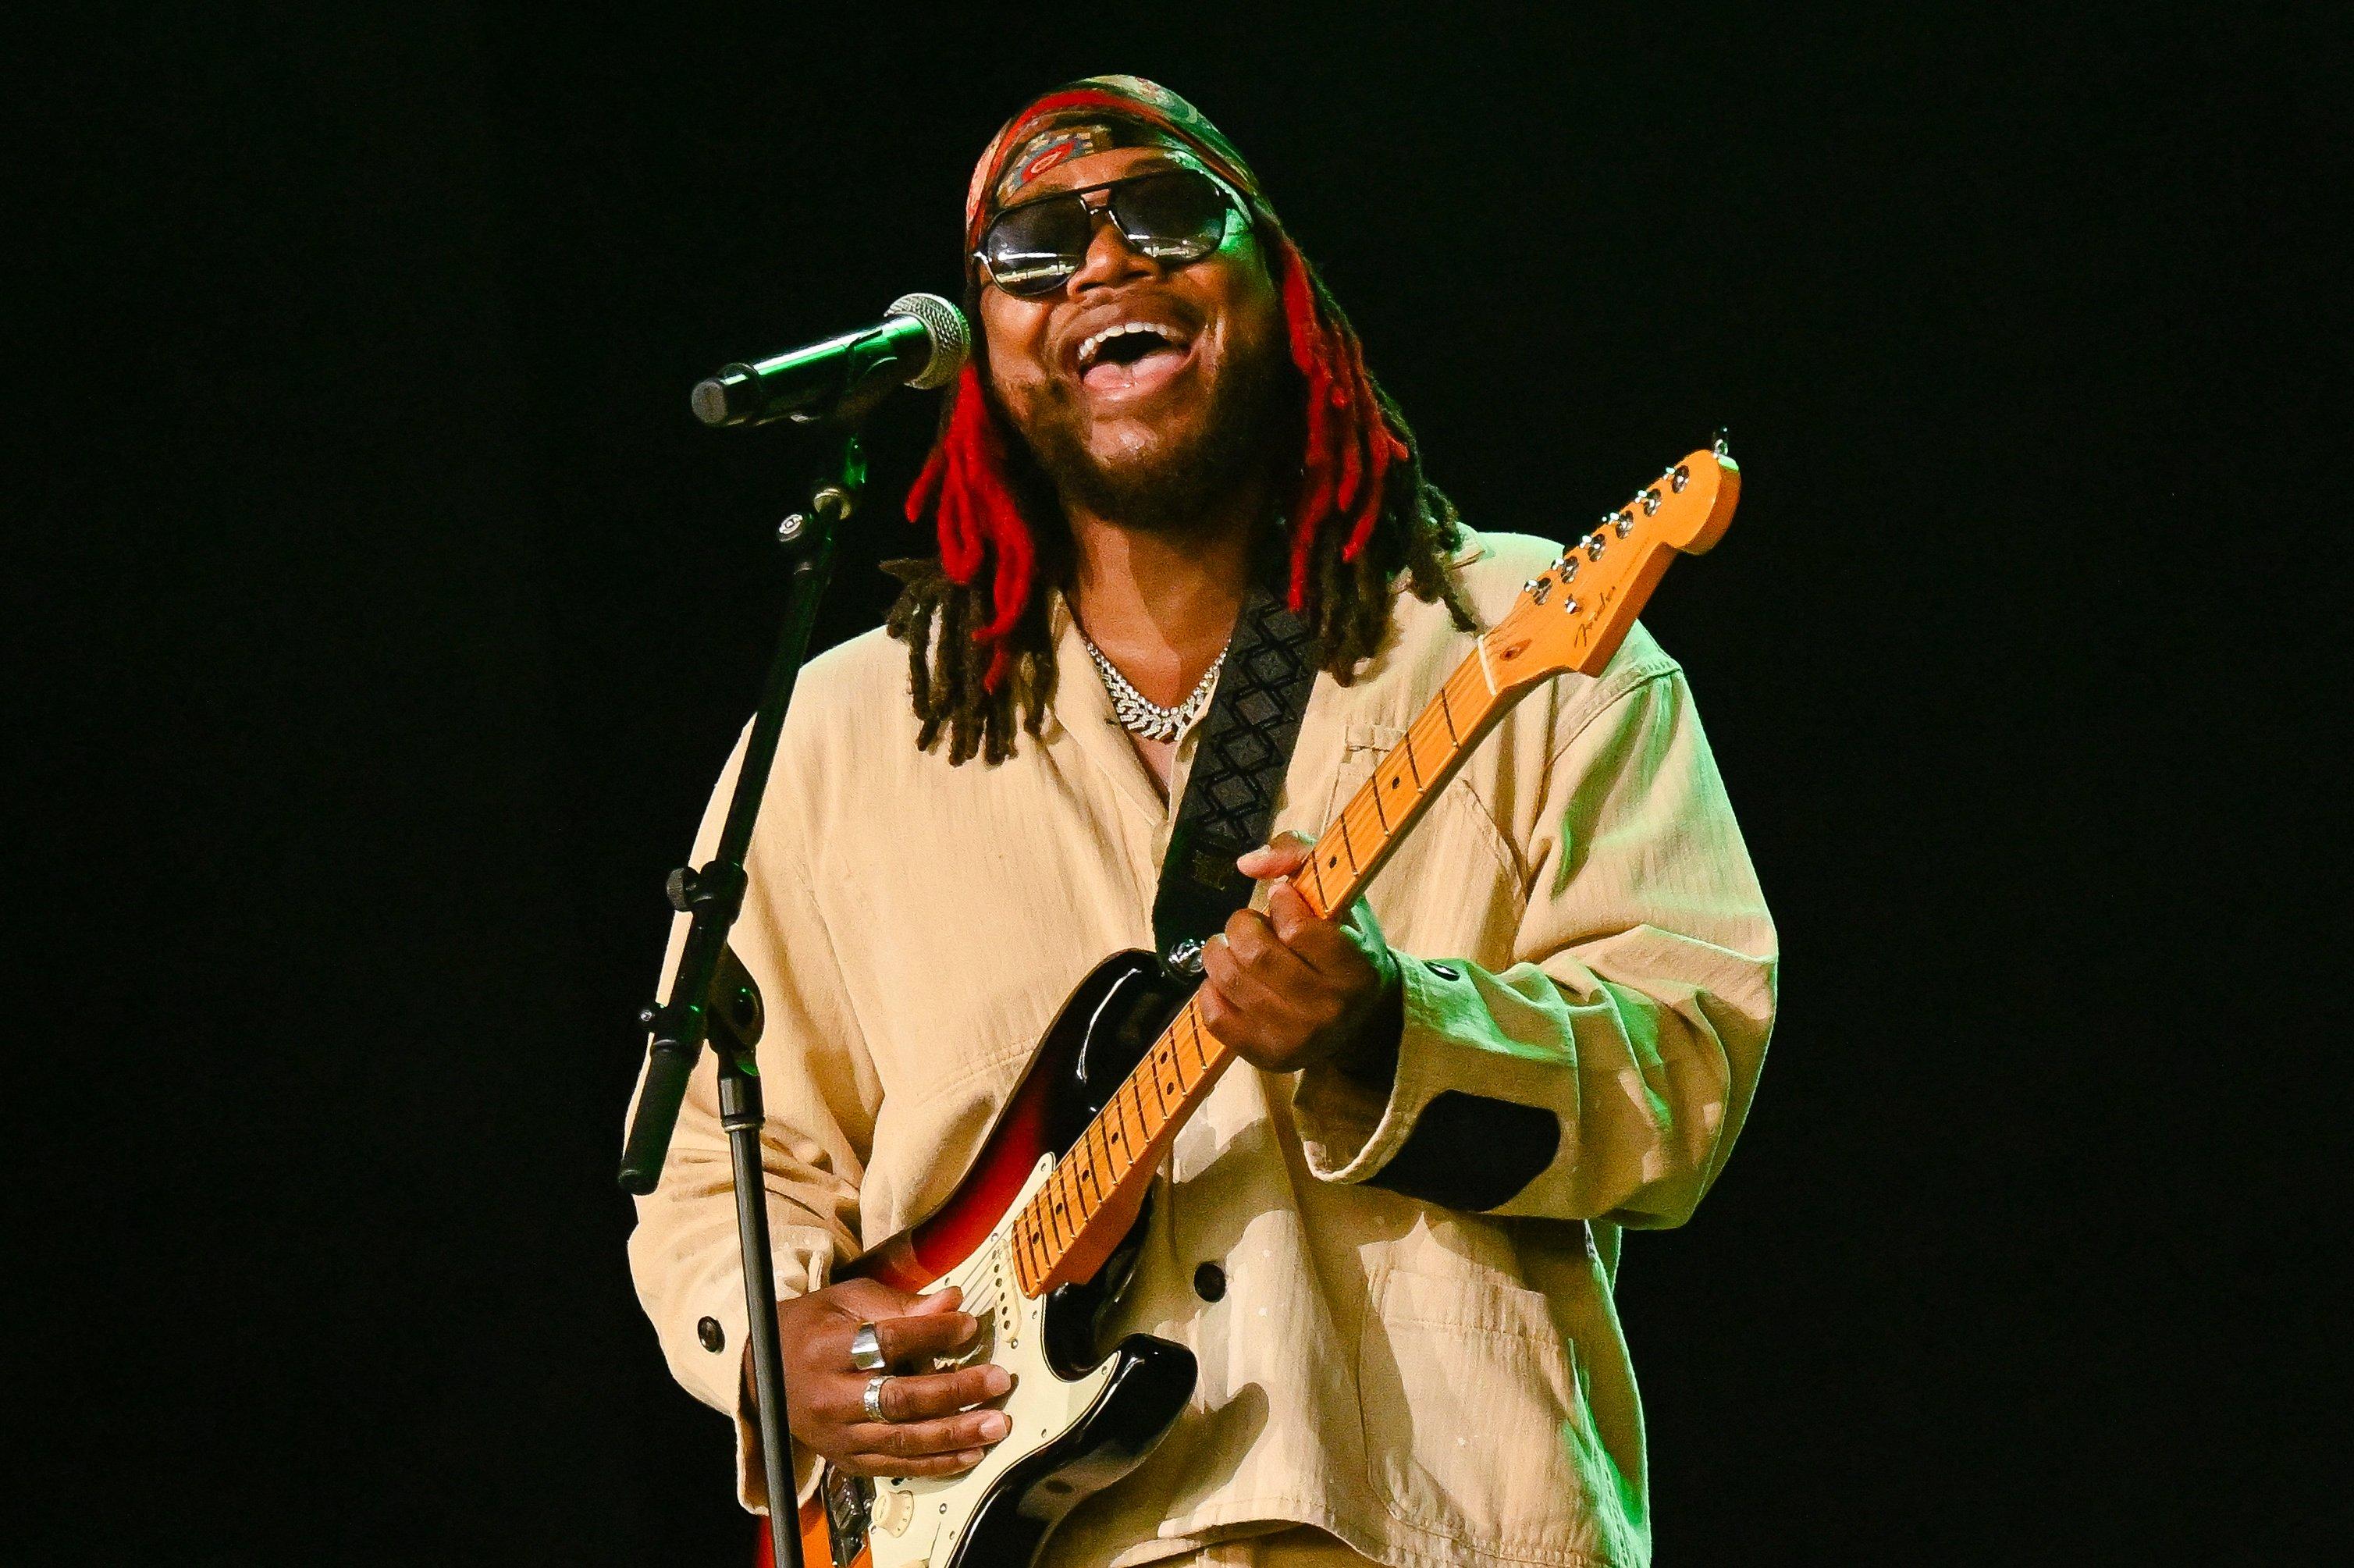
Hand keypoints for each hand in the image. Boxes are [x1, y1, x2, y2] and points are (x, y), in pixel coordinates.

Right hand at [769, 1279, 1012, 1478]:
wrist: (764, 1371)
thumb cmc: (816, 1326)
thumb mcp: (850, 1300)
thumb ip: (902, 1306)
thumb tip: (954, 1302)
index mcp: (827, 1348)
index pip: (887, 1342)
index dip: (933, 1334)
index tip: (969, 1325)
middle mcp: (829, 1397)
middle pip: (898, 1399)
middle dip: (955, 1391)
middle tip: (998, 1380)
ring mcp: (836, 1435)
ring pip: (901, 1440)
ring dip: (955, 1434)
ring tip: (996, 1424)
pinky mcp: (845, 1459)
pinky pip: (896, 1467)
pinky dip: (936, 1464)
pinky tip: (971, 1454)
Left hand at [1199, 830, 1403, 1075]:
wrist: (1358, 1018)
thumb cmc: (1344, 943)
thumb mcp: (1338, 893)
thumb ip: (1299, 855)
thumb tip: (1248, 863)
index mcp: (1358, 970)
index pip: (1298, 929)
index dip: (1280, 903)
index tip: (1280, 899)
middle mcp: (1331, 1011)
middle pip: (1257, 955)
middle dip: (1241, 925)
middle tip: (1248, 922)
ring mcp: (1298, 1040)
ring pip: (1231, 981)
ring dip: (1219, 951)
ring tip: (1231, 944)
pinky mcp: (1266, 1056)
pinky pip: (1215, 1016)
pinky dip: (1210, 988)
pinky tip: (1225, 977)